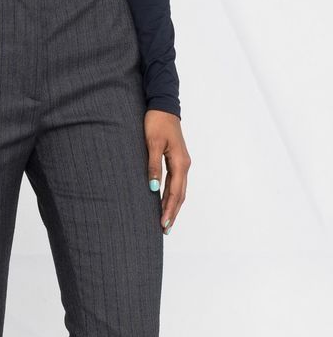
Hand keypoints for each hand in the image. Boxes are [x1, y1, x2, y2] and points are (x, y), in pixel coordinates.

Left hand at [144, 110, 190, 234]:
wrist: (163, 106)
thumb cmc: (156, 123)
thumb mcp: (152, 143)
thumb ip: (153, 166)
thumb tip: (152, 188)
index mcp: (180, 163)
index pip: (175, 193)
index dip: (169, 210)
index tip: (163, 224)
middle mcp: (184, 164)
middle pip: (180, 195)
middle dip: (173, 212)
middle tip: (165, 229)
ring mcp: (182, 162)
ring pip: (179, 190)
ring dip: (173, 206)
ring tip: (166, 221)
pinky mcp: (177, 160)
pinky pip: (176, 182)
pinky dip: (172, 195)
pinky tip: (165, 202)